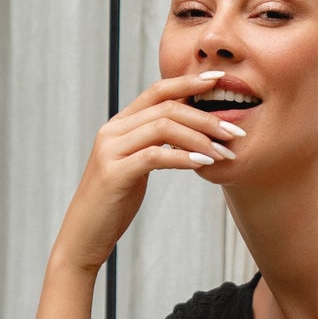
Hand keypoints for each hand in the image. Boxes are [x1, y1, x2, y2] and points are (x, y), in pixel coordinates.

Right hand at [49, 71, 240, 276]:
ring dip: (200, 138)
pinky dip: (183, 157)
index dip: (190, 82)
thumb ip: (152, 147)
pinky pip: (155, 156)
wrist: (82, 237)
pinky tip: (203, 163)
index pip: (158, 91)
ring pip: (163, 127)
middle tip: (235, 132)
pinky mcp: (114, 174)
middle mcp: (112, 131)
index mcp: (118, 125)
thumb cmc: (113, 206)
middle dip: (206, 116)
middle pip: (166, 107)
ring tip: (225, 153)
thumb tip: (183, 137)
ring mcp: (110, 151)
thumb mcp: (134, 168)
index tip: (220, 81)